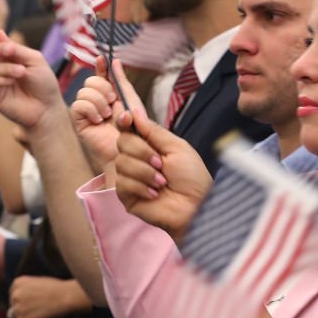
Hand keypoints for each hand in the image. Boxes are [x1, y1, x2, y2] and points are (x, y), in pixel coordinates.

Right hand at [0, 27, 63, 132]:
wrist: (48, 107)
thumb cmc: (44, 84)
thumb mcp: (35, 60)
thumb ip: (17, 49)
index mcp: (9, 56)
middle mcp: (0, 67)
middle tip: (10, 50)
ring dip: (7, 68)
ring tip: (22, 73)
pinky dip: (0, 80)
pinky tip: (11, 82)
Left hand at [7, 276, 90, 317]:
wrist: (66, 296)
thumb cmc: (57, 289)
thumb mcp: (39, 282)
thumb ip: (27, 289)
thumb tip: (21, 300)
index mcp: (18, 282)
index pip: (12, 295)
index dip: (23, 300)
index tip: (33, 301)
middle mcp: (15, 294)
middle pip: (12, 306)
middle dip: (22, 308)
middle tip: (38, 308)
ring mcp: (17, 307)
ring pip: (14, 317)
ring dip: (24, 317)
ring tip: (39, 314)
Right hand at [70, 57, 120, 172]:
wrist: (130, 150)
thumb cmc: (134, 129)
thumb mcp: (131, 101)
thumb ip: (121, 81)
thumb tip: (115, 61)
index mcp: (110, 95)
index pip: (101, 75)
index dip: (100, 66)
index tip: (102, 59)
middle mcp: (97, 101)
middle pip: (90, 81)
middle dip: (102, 88)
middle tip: (113, 101)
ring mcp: (87, 112)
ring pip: (83, 92)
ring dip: (98, 101)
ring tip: (107, 115)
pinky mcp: (80, 122)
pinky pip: (78, 105)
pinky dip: (90, 109)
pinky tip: (98, 120)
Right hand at [111, 59, 213, 241]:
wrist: (196, 205)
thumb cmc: (192, 177)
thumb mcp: (176, 147)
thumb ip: (154, 131)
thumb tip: (135, 112)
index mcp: (149, 146)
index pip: (128, 130)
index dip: (124, 122)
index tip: (127, 118)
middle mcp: (137, 160)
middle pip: (122, 142)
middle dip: (142, 151)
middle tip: (161, 163)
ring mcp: (130, 178)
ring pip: (121, 163)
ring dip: (144, 172)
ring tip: (162, 182)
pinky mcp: (127, 196)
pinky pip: (122, 183)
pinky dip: (141, 187)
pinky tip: (155, 194)